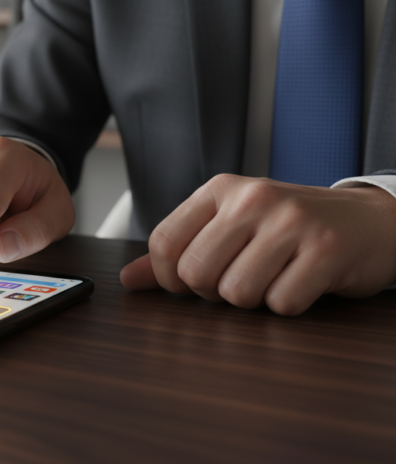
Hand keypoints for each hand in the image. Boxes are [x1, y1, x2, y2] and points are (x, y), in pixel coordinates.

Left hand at [120, 174, 395, 314]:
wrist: (366, 221)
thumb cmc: (287, 229)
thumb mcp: (229, 226)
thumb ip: (178, 252)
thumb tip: (128, 280)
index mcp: (220, 189)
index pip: (164, 242)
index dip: (168, 278)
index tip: (188, 284)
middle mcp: (252, 198)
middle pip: (196, 272)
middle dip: (213, 292)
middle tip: (240, 279)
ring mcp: (291, 221)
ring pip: (237, 292)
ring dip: (253, 300)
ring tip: (273, 277)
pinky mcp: (326, 250)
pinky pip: (282, 304)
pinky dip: (288, 305)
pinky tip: (302, 282)